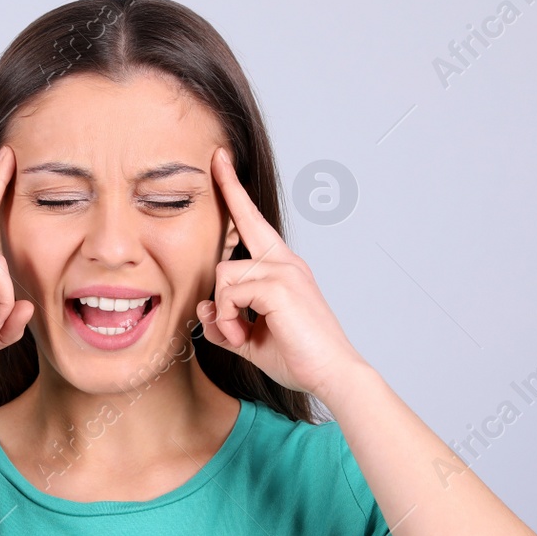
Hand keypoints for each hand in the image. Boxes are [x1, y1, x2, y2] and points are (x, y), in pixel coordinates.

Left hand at [196, 148, 364, 401]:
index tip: (218, 160)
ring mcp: (284, 270)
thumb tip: (203, 307)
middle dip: (225, 260)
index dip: (233, 191)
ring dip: (224, 313)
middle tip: (234, 288)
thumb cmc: (299, 356)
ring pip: (223, 276)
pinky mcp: (280, 285)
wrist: (333, 374)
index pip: (252, 222)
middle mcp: (285, 262)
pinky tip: (245, 334)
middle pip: (231, 250)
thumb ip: (225, 321)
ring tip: (244, 335)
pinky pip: (230, 293)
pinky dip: (229, 319)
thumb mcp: (251, 339)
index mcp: (282, 268)